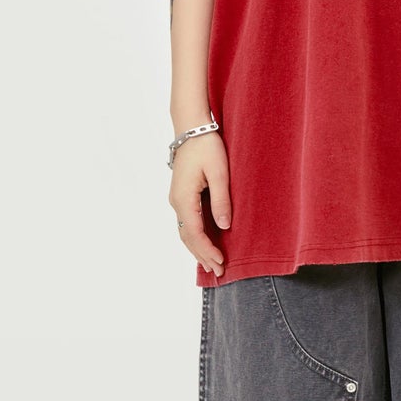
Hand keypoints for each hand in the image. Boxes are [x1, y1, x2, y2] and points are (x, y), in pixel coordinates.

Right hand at [169, 132, 230, 274]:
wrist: (192, 128)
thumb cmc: (207, 147)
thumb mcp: (220, 173)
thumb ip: (221, 200)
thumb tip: (223, 227)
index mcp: (184, 198)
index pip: (195, 233)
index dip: (208, 250)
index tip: (221, 263)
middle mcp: (176, 202)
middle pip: (187, 237)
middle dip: (202, 255)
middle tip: (218, 272)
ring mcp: (177, 199)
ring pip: (185, 231)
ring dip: (197, 249)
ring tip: (211, 265)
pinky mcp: (181, 195)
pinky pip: (187, 222)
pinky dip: (195, 237)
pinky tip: (203, 244)